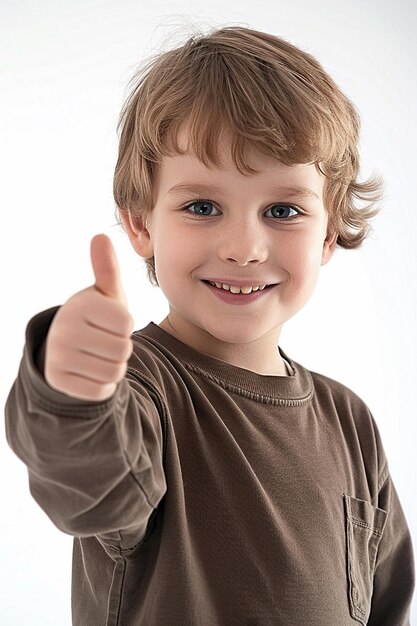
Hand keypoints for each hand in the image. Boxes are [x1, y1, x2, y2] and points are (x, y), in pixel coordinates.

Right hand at [44, 234, 133, 400]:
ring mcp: (58, 356)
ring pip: (114, 372)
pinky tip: (90, 372)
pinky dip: (102, 385)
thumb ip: (108, 269)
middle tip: (104, 341)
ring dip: (113, 367)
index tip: (110, 322)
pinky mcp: (58, 381)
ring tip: (98, 355)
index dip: (125, 326)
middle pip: (123, 349)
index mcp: (80, 304)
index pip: (126, 324)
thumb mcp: (106, 294)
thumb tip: (100, 236)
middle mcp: (64, 328)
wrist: (66, 348)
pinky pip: (101, 390)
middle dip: (120, 348)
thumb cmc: (97, 317)